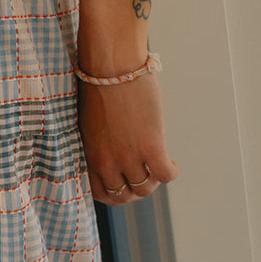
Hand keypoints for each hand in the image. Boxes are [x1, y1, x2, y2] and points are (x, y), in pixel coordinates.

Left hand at [76, 73, 177, 204]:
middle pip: (123, 195)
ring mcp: (128, 156)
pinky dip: (171, 172)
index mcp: (89, 155)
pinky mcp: (151, 147)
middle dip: (135, 191)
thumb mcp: (90, 124)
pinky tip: (171, 162)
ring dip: (154, 180)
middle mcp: (107, 161)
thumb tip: (111, 154)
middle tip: (144, 178)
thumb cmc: (99, 86)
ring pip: (146, 188)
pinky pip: (165, 175)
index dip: (114, 192)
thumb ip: (98, 145)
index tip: (124, 184)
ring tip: (157, 166)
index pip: (100, 192)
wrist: (111, 66)